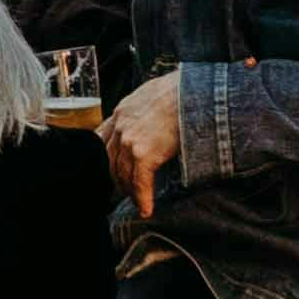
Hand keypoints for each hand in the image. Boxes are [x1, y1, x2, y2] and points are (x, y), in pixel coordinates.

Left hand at [104, 75, 185, 204]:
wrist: (195, 91)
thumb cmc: (183, 90)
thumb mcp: (154, 93)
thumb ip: (144, 109)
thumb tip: (151, 118)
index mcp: (122, 111)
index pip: (103, 140)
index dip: (105, 159)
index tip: (109, 170)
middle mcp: (121, 126)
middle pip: (110, 161)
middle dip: (116, 179)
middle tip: (123, 192)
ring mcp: (130, 141)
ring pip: (123, 175)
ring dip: (130, 192)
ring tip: (138, 202)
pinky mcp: (144, 154)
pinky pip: (140, 183)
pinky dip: (143, 199)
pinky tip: (146, 209)